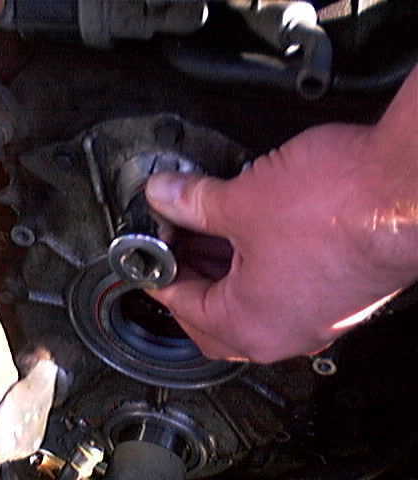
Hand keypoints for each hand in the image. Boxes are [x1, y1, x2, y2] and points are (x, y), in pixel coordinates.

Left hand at [145, 67, 417, 362]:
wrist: (412, 189)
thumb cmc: (340, 207)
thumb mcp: (241, 201)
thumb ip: (194, 202)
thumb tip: (166, 194)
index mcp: (250, 324)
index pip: (183, 308)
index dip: (159, 277)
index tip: (149, 259)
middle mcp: (283, 331)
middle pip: (214, 316)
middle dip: (189, 277)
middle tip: (175, 241)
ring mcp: (315, 315)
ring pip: (249, 302)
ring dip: (223, 269)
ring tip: (207, 227)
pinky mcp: (338, 292)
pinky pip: (280, 289)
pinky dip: (255, 265)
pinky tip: (249, 229)